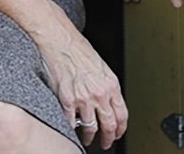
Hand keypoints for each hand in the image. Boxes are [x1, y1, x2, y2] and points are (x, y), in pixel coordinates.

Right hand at [36, 15, 127, 149]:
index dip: (121, 128)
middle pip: (108, 125)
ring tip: (88, 137)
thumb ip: (106, 85)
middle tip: (105, 143)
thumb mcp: (101, 66)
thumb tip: (109, 102)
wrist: (61, 40)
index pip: (122, 114)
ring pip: (90, 128)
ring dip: (89, 136)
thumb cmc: (78, 48)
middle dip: (108, 138)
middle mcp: (99, 93)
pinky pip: (71, 123)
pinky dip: (72, 128)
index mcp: (110, 84)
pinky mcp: (66, 101)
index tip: (118, 133)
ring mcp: (83, 99)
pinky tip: (72, 129)